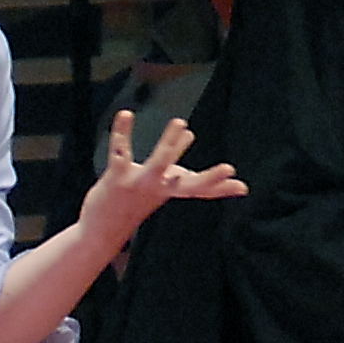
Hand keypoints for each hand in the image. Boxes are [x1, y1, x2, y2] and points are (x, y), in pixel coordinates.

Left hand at [81, 111, 246, 244]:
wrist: (103, 228)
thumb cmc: (138, 201)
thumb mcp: (166, 185)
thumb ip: (188, 166)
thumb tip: (208, 151)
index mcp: (172, 190)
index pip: (201, 191)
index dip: (220, 188)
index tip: (240, 185)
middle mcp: (159, 189)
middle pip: (187, 185)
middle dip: (209, 179)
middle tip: (229, 169)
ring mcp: (138, 184)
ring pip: (158, 163)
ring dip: (169, 144)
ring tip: (181, 122)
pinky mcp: (116, 177)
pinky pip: (120, 151)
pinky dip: (122, 132)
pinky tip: (126, 114)